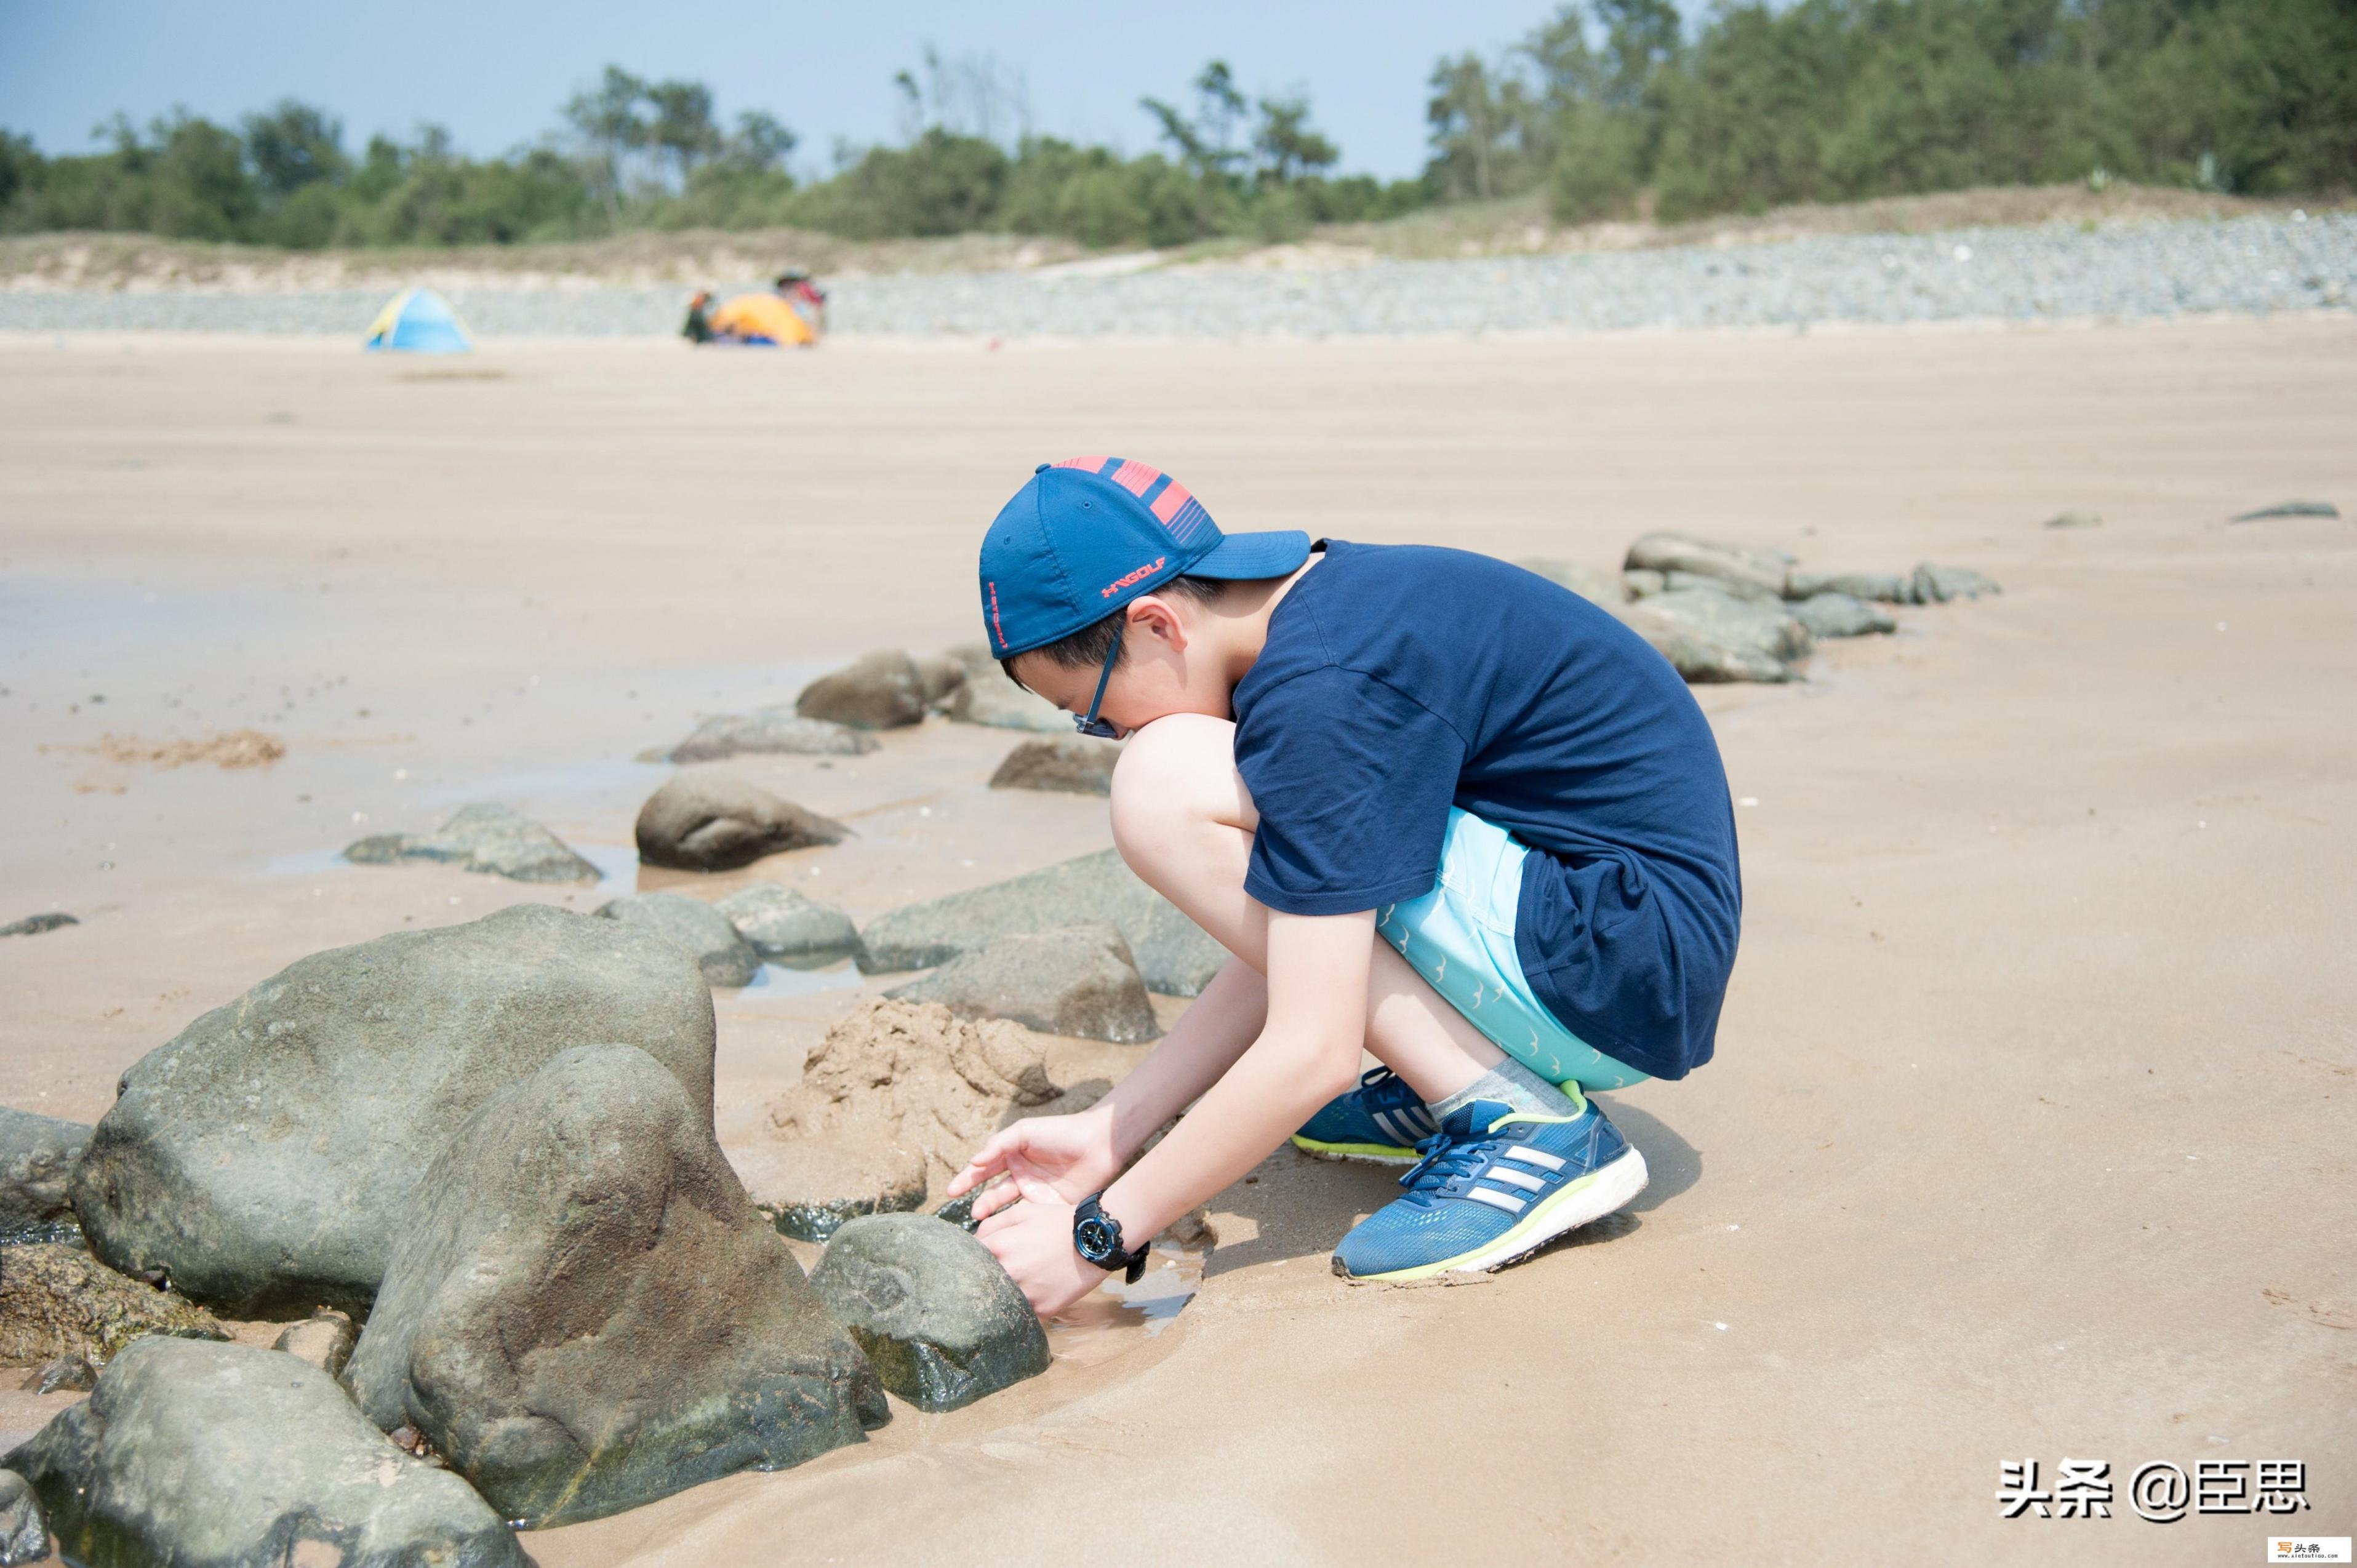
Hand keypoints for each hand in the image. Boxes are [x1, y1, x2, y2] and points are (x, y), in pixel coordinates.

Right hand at [944, 1106, 1119, 1224]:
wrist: (1097, 1144)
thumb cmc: (1060, 1132)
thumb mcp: (1024, 1132)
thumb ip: (998, 1145)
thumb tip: (974, 1161)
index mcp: (1011, 1156)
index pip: (983, 1169)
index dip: (966, 1179)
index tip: (951, 1191)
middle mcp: (1020, 1176)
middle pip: (993, 1192)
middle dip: (979, 1202)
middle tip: (972, 1212)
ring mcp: (1034, 1193)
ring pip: (1008, 1208)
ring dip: (994, 1214)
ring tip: (982, 1219)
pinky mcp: (1049, 1207)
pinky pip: (1028, 1218)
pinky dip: (1014, 1224)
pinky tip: (1006, 1229)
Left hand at [973, 1155, 1108, 1317]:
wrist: (1095, 1239)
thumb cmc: (1057, 1223)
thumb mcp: (1023, 1211)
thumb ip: (992, 1224)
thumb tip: (973, 1240)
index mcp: (998, 1247)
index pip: (967, 1259)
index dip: (970, 1261)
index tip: (974, 1263)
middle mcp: (1007, 1272)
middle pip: (981, 1285)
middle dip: (984, 1281)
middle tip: (994, 1278)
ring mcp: (1024, 1293)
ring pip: (1001, 1302)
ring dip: (1003, 1297)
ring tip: (1014, 1289)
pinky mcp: (1041, 1309)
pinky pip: (1023, 1314)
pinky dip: (1024, 1308)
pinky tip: (1032, 1297)